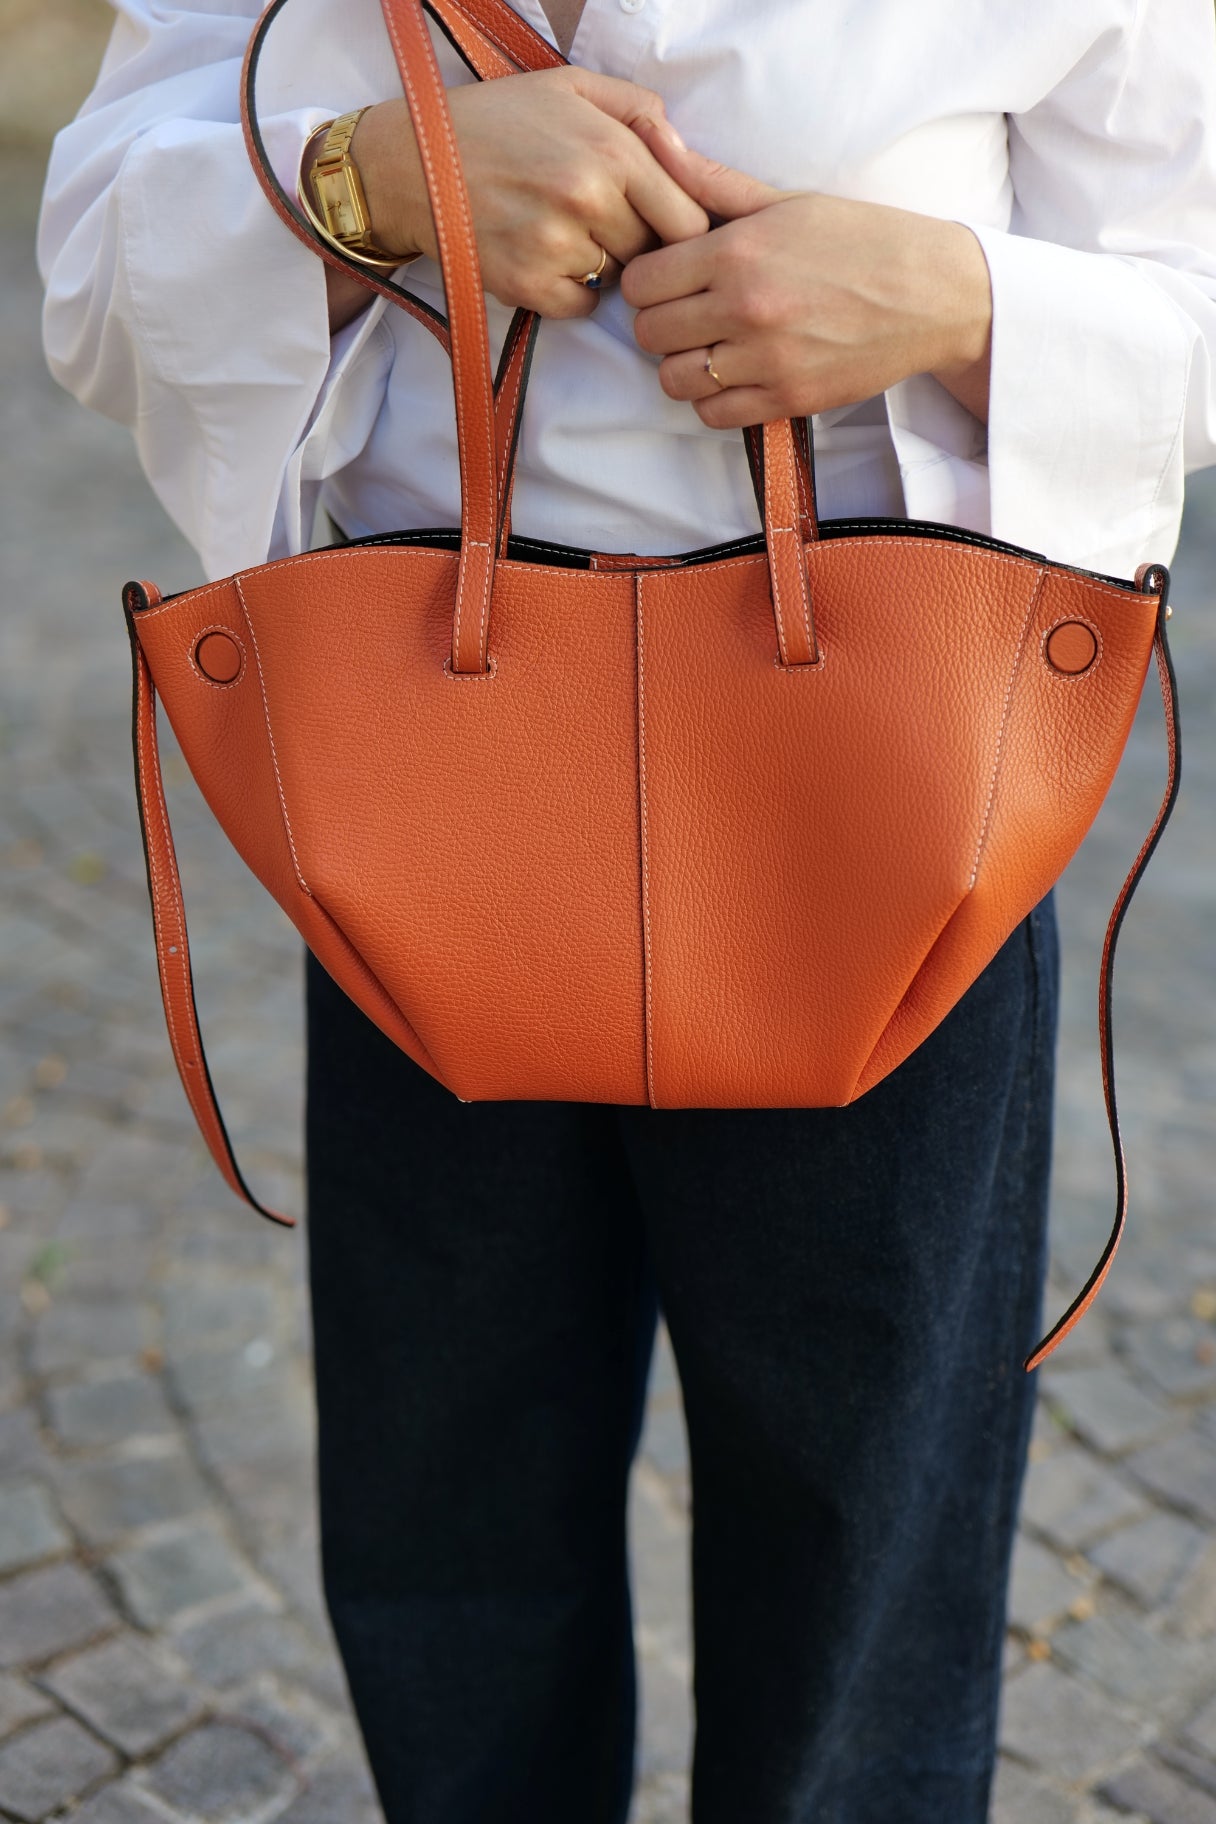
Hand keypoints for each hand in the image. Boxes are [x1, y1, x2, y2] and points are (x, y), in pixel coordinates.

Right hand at [347, 71, 708, 320]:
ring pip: (617, 279)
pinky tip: (547, 258)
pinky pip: (582, 305)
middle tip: (602, 220)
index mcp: (611, 150)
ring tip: (563, 231)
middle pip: (653, 253)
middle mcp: (588, 200)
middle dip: (638, 241)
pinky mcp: (528, 284)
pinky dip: (573, 291)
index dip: (681, 227)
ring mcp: (557, 246)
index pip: (688, 220)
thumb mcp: (570, 88)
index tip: (663, 224)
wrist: (415, 163)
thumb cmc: (497, 121)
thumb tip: (687, 158)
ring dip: (603, 264)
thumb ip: (640, 112)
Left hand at [621, 124, 992, 426]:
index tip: (669, 280)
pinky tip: (735, 374)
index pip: (642, 282)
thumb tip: (656, 144)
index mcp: (738, 251)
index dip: (648, 282)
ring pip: (674, 380)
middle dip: (661, 323)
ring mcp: (766, 359)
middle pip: (650, 333)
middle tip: (688, 314)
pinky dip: (714, 398)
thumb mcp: (787, 202)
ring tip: (711, 347)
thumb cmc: (860, 241)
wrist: (932, 295)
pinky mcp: (787, 398)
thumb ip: (715, 185)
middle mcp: (746, 307)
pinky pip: (713, 414)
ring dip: (684, 365)